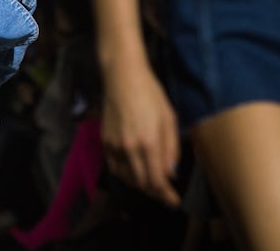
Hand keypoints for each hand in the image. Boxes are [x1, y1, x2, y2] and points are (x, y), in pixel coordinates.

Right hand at [101, 61, 180, 206]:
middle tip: (165, 194)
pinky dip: (124, 175)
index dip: (166, 195)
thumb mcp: (169, 120)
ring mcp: (114, 145)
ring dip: (140, 185)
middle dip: (155, 192)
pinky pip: (114, 167)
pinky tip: (133, 172)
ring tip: (150, 184)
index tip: (174, 201)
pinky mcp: (104, 140)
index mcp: (149, 142)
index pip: (157, 180)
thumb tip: (170, 172)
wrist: (122, 78)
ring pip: (126, 178)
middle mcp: (129, 148)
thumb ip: (171, 149)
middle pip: (142, 183)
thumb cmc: (151, 94)